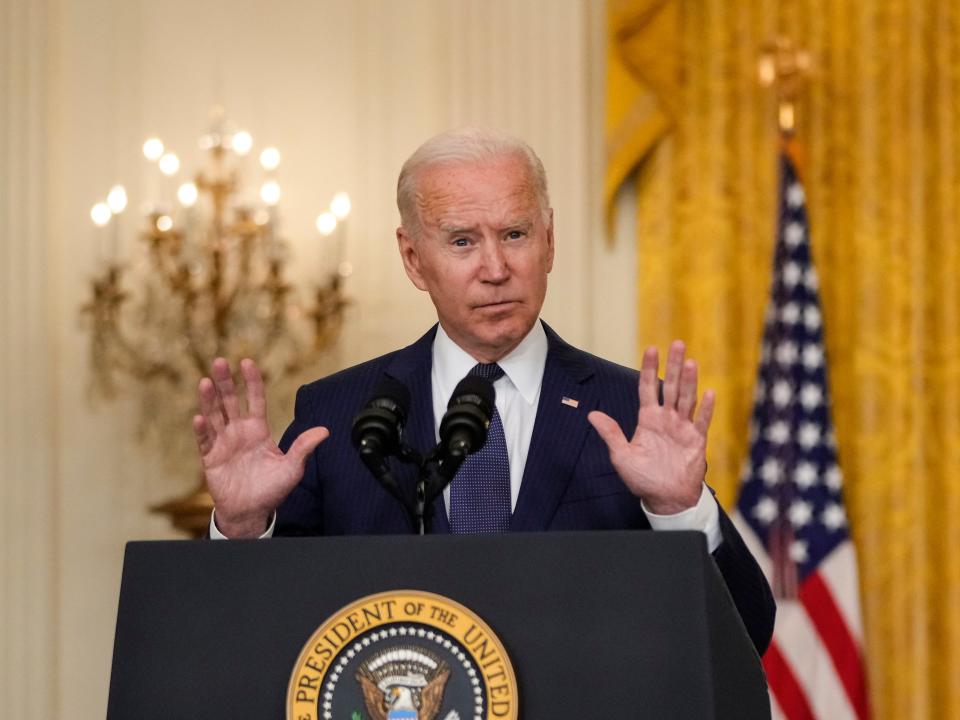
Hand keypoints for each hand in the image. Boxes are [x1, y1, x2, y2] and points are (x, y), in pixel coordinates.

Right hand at [193, 358, 328, 537]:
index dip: (252, 382)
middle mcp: (239, 432)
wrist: (252, 512)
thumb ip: (303, 447)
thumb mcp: (292, 468)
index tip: (247, 362)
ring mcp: (223, 443)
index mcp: (258, 430)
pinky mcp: (211, 458)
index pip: (255, 400)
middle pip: (230, 402)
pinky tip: (199, 418)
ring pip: (214, 416)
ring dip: (209, 400)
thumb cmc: (273, 489)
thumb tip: (325, 431)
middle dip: (225, 382)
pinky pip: (204, 441)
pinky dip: (201, 430)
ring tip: (205, 382)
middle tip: (220, 362)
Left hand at [588, 341, 714, 514]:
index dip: (648, 368)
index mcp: (648, 419)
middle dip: (673, 365)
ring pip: (686, 399)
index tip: (651, 348)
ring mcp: (683, 428)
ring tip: (690, 362)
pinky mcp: (696, 440)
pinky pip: (702, 421)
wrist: (665, 499)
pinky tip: (709, 393)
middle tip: (677, 343)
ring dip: (689, 381)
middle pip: (670, 386)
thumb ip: (611, 434)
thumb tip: (592, 415)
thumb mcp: (622, 456)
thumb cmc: (643, 479)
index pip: (647, 388)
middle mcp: (666, 419)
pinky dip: (705, 408)